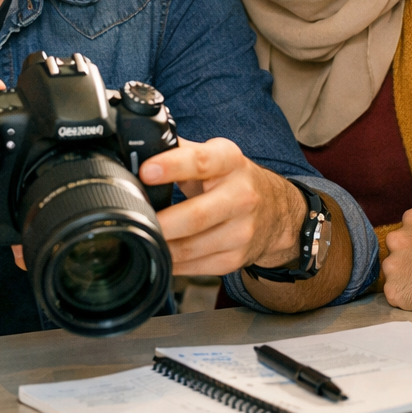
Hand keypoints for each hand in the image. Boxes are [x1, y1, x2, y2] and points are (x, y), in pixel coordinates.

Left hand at [138, 137, 305, 274]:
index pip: (201, 161)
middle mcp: (241, 196)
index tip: (146, 172)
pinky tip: (161, 252)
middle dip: (162, 222)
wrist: (276, 210)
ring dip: (162, 245)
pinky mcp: (236, 257)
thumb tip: (138, 146)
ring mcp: (242, 230)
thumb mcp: (213, 155)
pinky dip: (172, 262)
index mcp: (230, 162)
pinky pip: (195, 266)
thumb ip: (178, 149)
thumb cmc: (232, 179)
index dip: (172, 166)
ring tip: (143, 237)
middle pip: (196, 215)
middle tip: (135, 219)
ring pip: (192, 247)